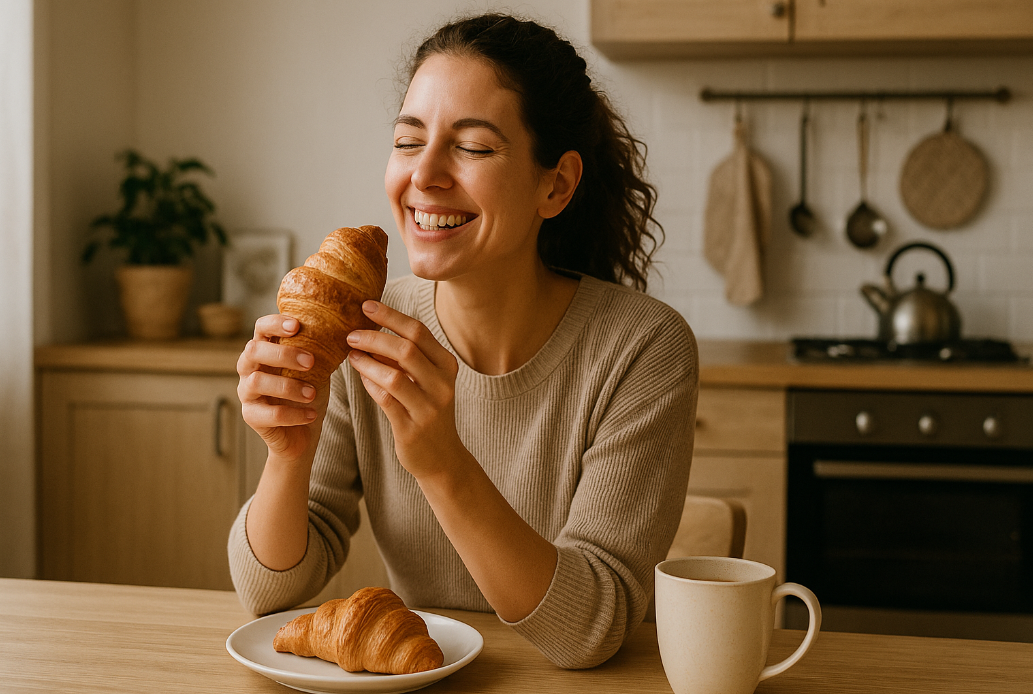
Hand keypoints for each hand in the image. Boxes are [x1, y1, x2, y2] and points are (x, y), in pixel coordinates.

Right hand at [236, 315, 329, 462]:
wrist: (302, 433)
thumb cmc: (307, 393)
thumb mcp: (316, 369)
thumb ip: (318, 350)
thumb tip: (340, 330)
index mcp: (265, 350)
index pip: (261, 328)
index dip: (275, 323)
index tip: (297, 326)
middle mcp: (249, 368)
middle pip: (254, 350)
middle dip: (284, 354)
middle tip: (310, 362)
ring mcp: (246, 392)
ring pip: (258, 381)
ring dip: (289, 386)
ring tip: (312, 393)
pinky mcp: (250, 416)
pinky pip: (267, 413)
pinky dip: (293, 413)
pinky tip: (310, 414)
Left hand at [345, 301, 461, 477]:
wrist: (442, 457)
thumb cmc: (427, 411)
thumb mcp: (426, 380)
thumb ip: (407, 357)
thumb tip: (372, 329)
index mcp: (447, 365)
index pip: (419, 331)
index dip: (390, 316)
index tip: (366, 305)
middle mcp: (443, 384)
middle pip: (406, 349)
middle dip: (374, 337)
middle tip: (351, 333)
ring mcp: (429, 407)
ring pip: (393, 375)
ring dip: (367, 361)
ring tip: (350, 354)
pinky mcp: (412, 428)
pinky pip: (385, 399)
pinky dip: (369, 384)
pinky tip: (359, 375)